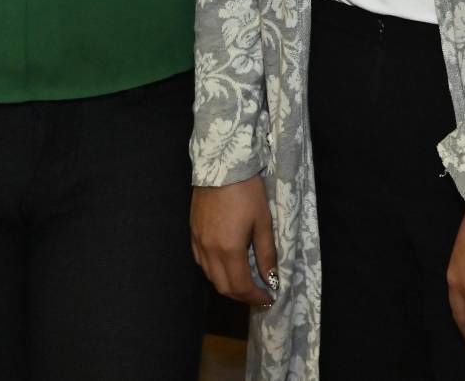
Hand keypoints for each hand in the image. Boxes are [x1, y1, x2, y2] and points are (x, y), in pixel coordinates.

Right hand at [192, 176, 278, 307]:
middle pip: (223, 287)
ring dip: (227, 284)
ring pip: (210, 276)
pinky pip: (201, 261)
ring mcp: (198, 242)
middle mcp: (210, 251)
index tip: (268, 297)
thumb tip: (271, 279)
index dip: (255, 297)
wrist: (221, 166)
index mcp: (229, 250)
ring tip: (244, 280)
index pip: (241, 287)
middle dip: (242, 295)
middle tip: (258, 293)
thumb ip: (266, 254)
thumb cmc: (247, 191)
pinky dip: (214, 270)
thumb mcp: (263, 222)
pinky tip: (225, 264)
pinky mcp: (192, 232)